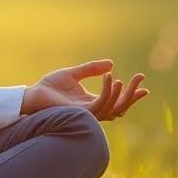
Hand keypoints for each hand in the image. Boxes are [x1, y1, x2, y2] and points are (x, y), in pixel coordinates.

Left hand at [23, 59, 147, 120]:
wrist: (34, 93)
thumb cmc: (50, 86)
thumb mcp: (74, 73)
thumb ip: (92, 69)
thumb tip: (111, 64)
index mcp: (92, 102)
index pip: (117, 101)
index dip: (131, 94)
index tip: (143, 84)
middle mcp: (93, 110)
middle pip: (120, 106)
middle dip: (132, 94)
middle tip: (140, 78)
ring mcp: (88, 113)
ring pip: (113, 107)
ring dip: (121, 93)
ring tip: (123, 79)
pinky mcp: (81, 112)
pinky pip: (101, 103)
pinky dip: (108, 92)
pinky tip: (110, 78)